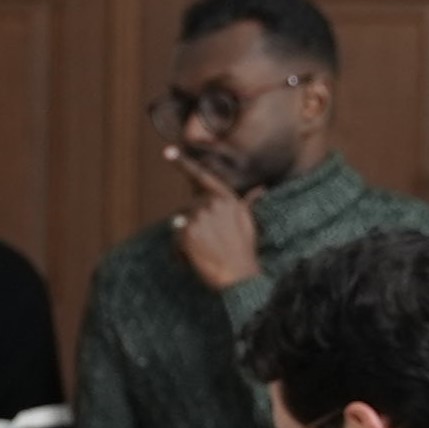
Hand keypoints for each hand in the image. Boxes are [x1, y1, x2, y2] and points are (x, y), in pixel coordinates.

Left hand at [168, 169, 263, 289]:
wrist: (239, 276)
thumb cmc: (245, 252)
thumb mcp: (250, 223)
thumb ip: (249, 203)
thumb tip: (261, 189)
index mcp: (227, 198)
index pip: (202, 177)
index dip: (183, 163)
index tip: (168, 151)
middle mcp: (212, 203)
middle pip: (189, 208)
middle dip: (192, 226)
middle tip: (206, 246)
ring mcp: (199, 217)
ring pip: (180, 224)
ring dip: (185, 241)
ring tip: (202, 255)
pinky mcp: (187, 233)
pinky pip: (174, 240)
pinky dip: (179, 253)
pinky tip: (192, 262)